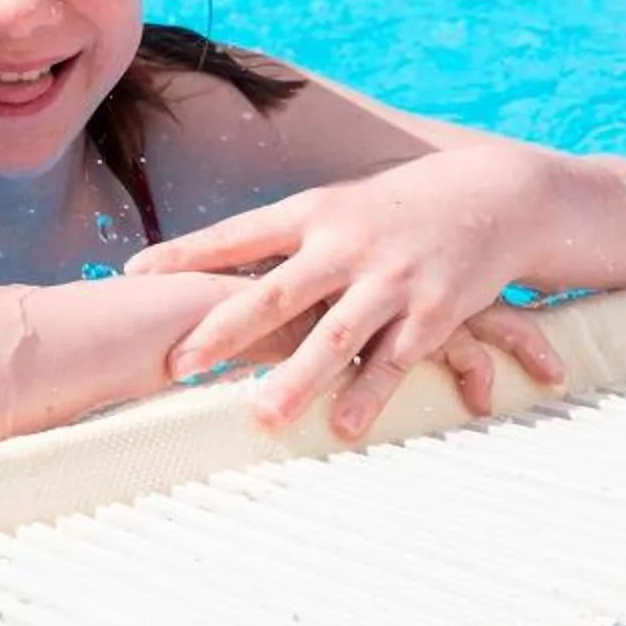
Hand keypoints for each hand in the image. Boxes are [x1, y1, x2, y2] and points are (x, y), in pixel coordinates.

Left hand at [129, 154, 565, 438]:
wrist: (492, 197)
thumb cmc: (392, 209)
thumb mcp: (333, 208)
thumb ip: (281, 241)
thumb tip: (206, 264)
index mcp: (311, 212)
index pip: (234, 234)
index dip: (184, 254)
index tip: (132, 274)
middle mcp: (346, 244)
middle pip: (276, 290)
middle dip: (226, 330)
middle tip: (180, 363)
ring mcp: (392, 278)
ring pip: (335, 335)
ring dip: (298, 379)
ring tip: (260, 416)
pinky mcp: (436, 311)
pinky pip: (394, 359)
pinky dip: (369, 395)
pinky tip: (345, 428)